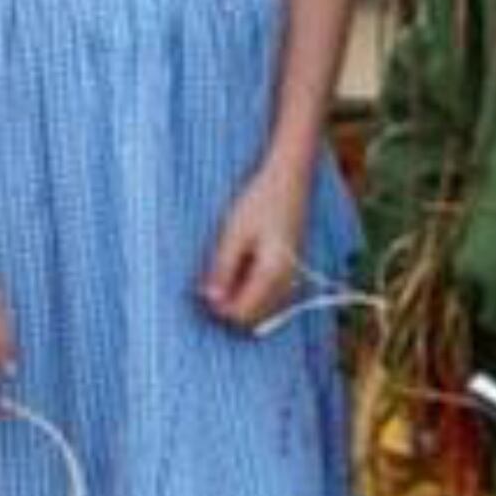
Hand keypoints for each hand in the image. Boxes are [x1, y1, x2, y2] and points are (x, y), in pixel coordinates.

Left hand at [200, 161, 309, 331]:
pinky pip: (269, 294)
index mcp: (273, 274)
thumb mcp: (234, 233)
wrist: (289, 178)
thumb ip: (223, 269)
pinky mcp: (290, 269)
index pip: (242, 313)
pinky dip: (251, 288)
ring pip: (261, 307)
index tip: (203, 287)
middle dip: (229, 304)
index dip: (218, 307)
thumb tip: (210, 300)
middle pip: (253, 316)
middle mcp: (287, 282)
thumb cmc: (260, 201)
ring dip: (240, 297)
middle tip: (211, 279)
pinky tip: (239, 267)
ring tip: (225, 269)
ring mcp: (291, 277)